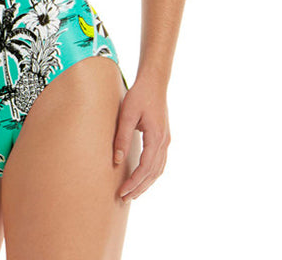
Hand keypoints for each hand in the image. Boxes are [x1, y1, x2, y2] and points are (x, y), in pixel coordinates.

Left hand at [113, 76, 169, 201]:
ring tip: (132, 193)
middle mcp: (164, 142)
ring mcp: (166, 140)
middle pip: (153, 173)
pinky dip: (151, 174)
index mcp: (156, 138)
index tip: (122, 192)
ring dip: (146, 183)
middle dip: (139, 187)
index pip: (145, 168)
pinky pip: (159, 162)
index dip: (134, 182)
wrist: (154, 82)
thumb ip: (122, 137)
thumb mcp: (127, 114)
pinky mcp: (163, 137)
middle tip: (124, 199)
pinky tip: (142, 177)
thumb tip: (116, 160)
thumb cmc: (140, 95)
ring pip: (158, 169)